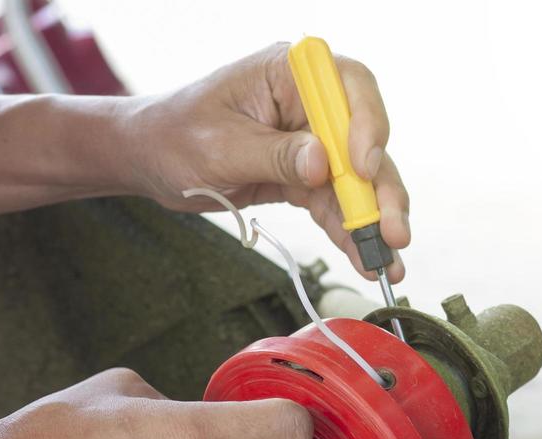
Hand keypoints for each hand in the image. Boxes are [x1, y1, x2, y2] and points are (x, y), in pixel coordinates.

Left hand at [122, 43, 410, 282]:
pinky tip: (366, 259)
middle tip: (391, 232)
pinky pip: (336, 205)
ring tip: (387, 262)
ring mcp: (313, 141)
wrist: (150, 159)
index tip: (364, 168)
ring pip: (359, 181)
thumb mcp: (220, 147)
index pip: (349, 87)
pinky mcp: (308, 177)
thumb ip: (273, 155)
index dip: (367, 126)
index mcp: (288, 73)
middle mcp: (310, 103)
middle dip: (382, 190)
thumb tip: (321, 165)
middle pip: (366, 140)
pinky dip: (350, 233)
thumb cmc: (176, 137)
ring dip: (374, 222)